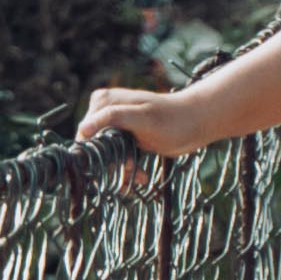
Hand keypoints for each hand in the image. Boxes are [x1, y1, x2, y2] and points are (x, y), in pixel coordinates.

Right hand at [72, 83, 199, 166]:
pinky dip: (128, 170)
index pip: (84, 132)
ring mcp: (117, 126)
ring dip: (122, 170)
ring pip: (107, 156)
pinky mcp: (127, 138)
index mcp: (103, 102)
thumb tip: (83, 129)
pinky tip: (142, 177)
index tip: (111, 164)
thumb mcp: (141, 117)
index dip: (95, 151)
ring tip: (141, 177)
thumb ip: (112, 118)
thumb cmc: (172, 118)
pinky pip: (119, 159)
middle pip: (96, 146)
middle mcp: (106, 112)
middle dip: (112, 164)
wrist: (196, 122)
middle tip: (131, 170)